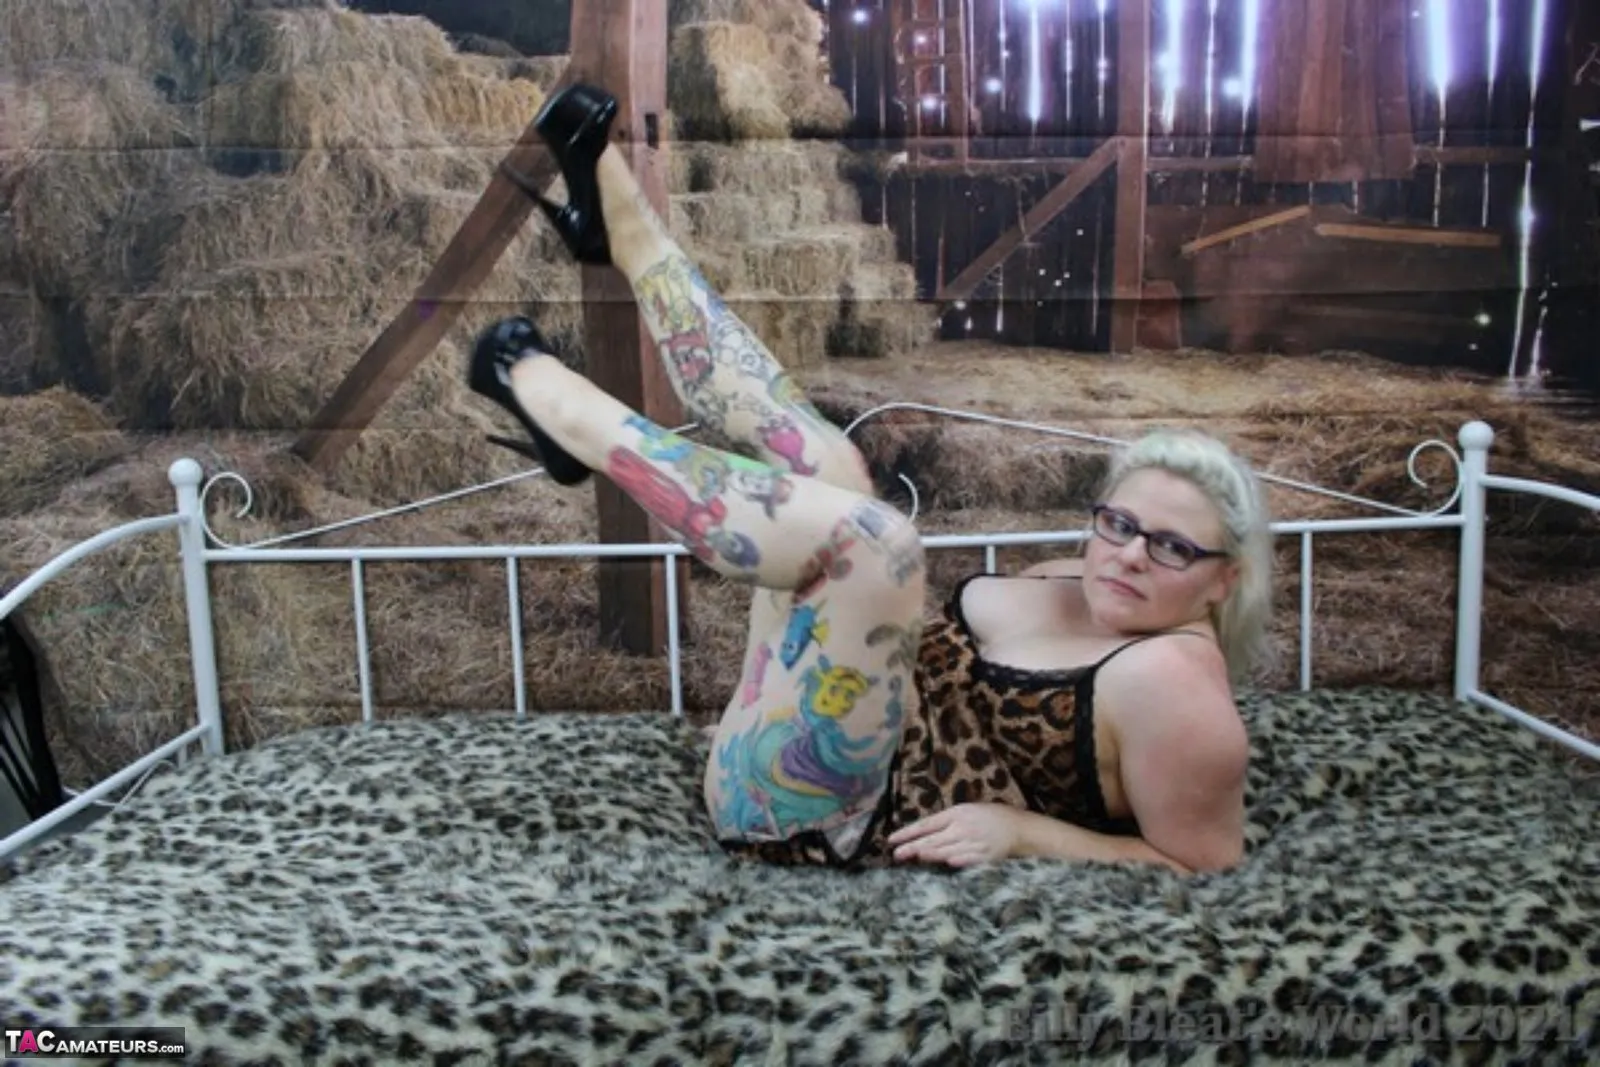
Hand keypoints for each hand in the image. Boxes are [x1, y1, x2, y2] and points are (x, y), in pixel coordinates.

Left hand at [887, 803, 1018, 867]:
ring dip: (929, 854)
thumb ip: (945, 822)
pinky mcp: (984, 856)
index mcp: (956, 814)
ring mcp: (973, 842)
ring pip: (946, 850)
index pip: (926, 824)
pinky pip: (968, 859)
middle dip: (913, 847)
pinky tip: (945, 863)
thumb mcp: (965, 811)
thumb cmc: (987, 817)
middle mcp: (962, 828)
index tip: (892, 840)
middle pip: (933, 839)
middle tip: (896, 854)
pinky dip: (957, 860)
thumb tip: (922, 833)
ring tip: (913, 857)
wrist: (1017, 827)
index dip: (908, 832)